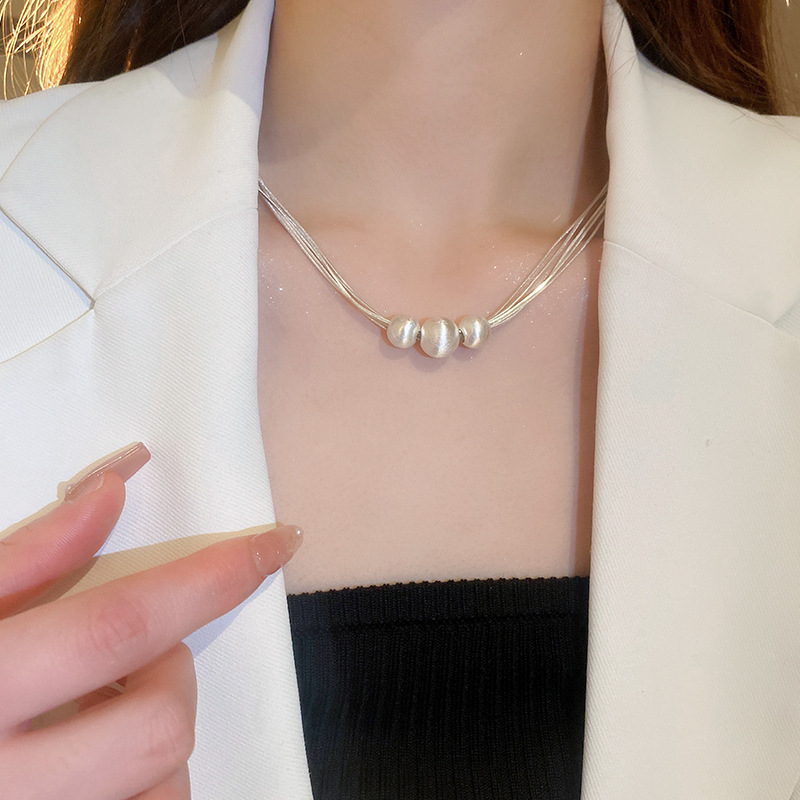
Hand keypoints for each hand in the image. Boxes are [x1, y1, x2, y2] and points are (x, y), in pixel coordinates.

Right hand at [0, 444, 301, 799]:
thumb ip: (25, 558)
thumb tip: (111, 491)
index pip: (118, 625)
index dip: (211, 578)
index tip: (275, 544)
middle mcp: (4, 783)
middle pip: (158, 723)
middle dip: (172, 675)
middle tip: (132, 658)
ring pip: (165, 787)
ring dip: (158, 740)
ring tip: (101, 718)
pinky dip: (146, 786)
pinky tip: (98, 767)